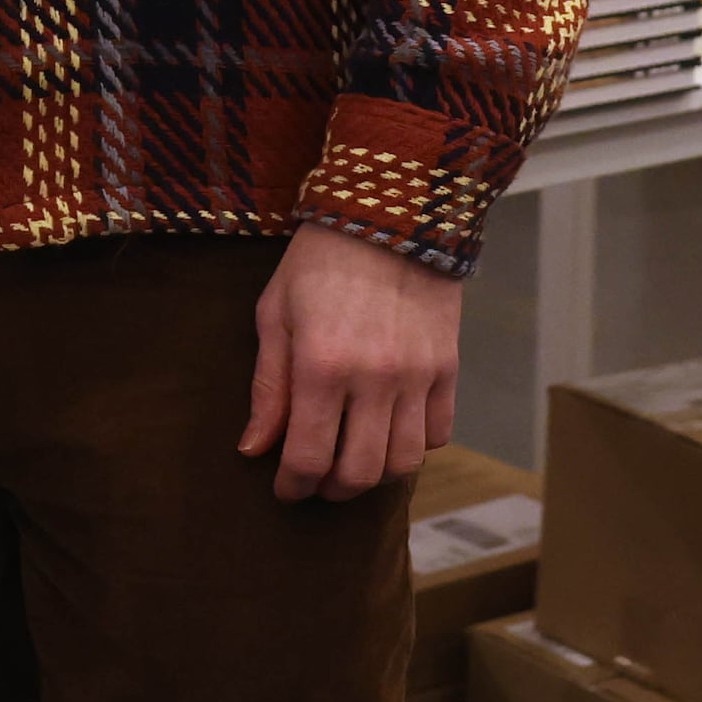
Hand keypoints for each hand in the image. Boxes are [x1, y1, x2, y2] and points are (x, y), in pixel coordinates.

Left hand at [241, 225, 461, 502]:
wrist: (390, 212)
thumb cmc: (319, 260)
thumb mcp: (276, 314)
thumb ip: (268, 387)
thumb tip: (254, 449)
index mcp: (321, 366)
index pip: (307, 457)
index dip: (292, 486)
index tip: (285, 489)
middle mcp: (374, 379)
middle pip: (358, 473)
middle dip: (331, 490)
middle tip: (317, 482)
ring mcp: (417, 375)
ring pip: (403, 463)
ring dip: (375, 475)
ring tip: (354, 461)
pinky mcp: (448, 366)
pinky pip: (439, 432)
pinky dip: (415, 445)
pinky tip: (391, 431)